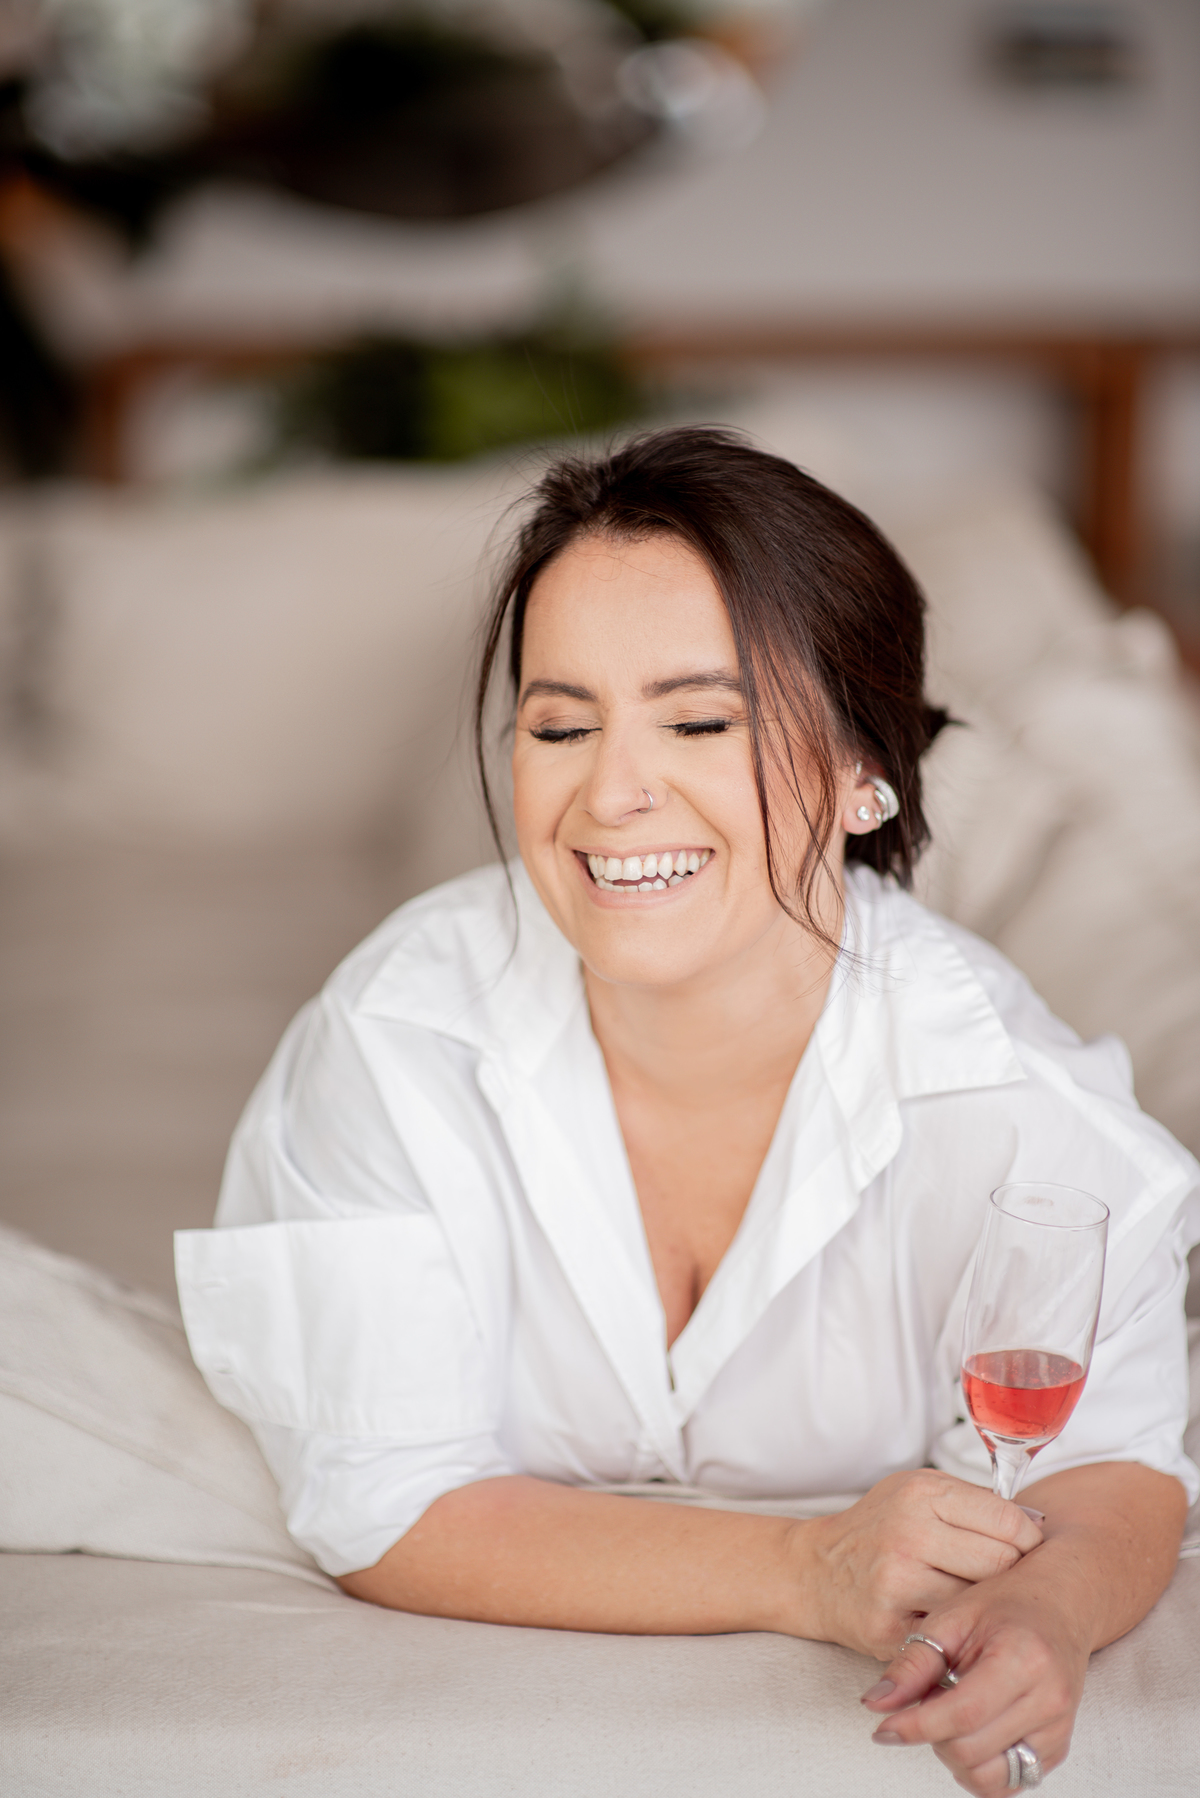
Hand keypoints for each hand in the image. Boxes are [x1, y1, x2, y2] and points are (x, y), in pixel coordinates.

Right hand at [797, 1470, 1042, 1657]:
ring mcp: (898, 1584)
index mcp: (922, 1494)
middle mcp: (909, 1534)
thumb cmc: (877, 1528)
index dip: (1028, 1540)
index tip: (1025, 1550)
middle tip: (1004, 1580)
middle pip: (1001, 1564)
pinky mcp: (890, 1629)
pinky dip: (957, 1632)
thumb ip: (972, 1501)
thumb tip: (1037, 1525)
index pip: (1008, 1521)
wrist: (813, 1571)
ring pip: (980, 1603)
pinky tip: (950, 1622)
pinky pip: (951, 1635)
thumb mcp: (917, 1491)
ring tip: (976, 1600)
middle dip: (1011, 1575)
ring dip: (984, 1606)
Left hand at [859, 1576, 1088, 1792]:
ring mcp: (1057, 1731)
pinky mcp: (1058, 1751)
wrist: (1058, 1607)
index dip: (915, 1727)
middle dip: (933, 1735)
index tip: (883, 1729)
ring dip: (955, 1757)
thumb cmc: (1003, 1605)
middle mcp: (1048, 1702)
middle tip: (928, 1700)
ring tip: (949, 1715)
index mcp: (1022, 1660)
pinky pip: (1009, 1783)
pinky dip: (979, 1767)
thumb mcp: (952, 1619)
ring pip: (990, 1778)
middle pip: (971, 1751)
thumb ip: (914, 1664)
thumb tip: (875, 1704)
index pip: (961, 1714)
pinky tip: (970, 1732)